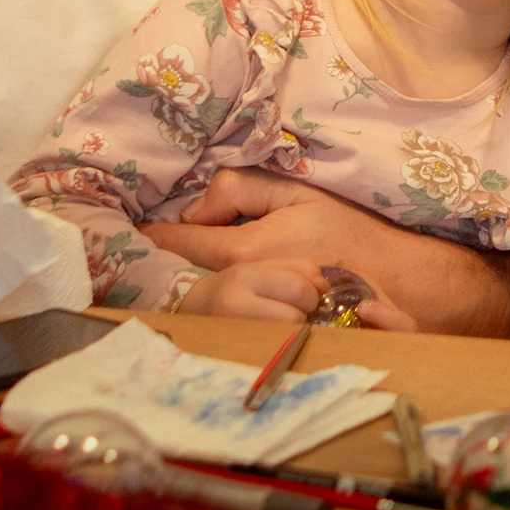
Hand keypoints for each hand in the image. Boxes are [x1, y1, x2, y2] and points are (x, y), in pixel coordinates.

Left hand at [144, 169, 426, 333]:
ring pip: (193, 289)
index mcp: (241, 250)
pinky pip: (216, 303)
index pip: (175, 242)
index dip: (147, 233)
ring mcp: (246, 307)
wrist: (387, 281)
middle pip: (176, 271)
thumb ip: (239, 190)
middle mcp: (237, 284)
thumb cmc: (345, 232)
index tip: (122, 225)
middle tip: (129, 235)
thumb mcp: (295, 193)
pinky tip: (200, 277)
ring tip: (159, 256)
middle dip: (155, 255)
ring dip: (177, 273)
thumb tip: (196, 208)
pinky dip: (202, 288)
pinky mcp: (256, 320)